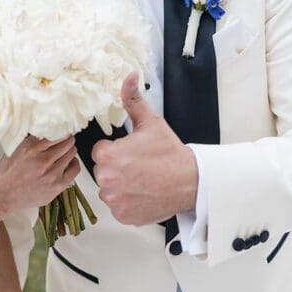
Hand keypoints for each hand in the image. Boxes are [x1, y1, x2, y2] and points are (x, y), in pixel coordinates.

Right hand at [0, 136, 78, 217]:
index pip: (56, 133)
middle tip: (65, 140)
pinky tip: (68, 163)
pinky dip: (73, 164)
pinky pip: (75, 169)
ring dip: (69, 151)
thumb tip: (48, 130)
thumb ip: (33, 140)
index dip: (61, 131)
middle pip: (67, 143)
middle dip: (67, 140)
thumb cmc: (6, 174)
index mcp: (32, 149)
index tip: (61, 131)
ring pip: (72, 154)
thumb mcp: (15, 149)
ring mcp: (52, 175)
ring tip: (64, 152)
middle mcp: (43, 161)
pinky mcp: (57, 186)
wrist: (2, 196)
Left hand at [92, 73, 197, 224]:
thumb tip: (129, 76)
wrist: (190, 182)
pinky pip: (118, 207)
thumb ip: (133, 100)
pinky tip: (143, 193)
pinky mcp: (123, 216)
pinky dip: (128, 202)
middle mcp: (107, 180)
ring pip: (109, 189)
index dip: (116, 150)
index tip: (132, 152)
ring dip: (120, 186)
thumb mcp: (151, 122)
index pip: (100, 151)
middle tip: (139, 166)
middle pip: (102, 171)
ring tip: (142, 180)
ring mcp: (114, 201)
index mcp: (108, 155)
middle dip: (117, 168)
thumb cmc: (169, 153)